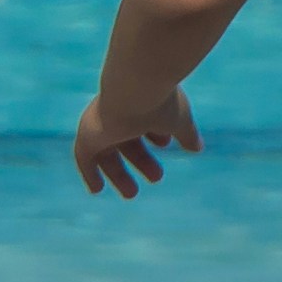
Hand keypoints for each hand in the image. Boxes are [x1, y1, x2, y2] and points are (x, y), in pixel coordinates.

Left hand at [73, 82, 201, 196]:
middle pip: (127, 140)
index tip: (165, 144)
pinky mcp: (88, 134)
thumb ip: (187, 133)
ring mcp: (101, 123)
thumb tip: (197, 147)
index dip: (156, 134)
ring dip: (119, 173)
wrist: (135, 88)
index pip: (145, 120)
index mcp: (139, 102)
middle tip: (157, 177)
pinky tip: (96, 190)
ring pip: (107, 151)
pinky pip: (84, 158)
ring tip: (132, 194)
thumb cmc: (159, 100)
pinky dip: (90, 173)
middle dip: (142, 159)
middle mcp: (118, 111)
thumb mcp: (178, 119)